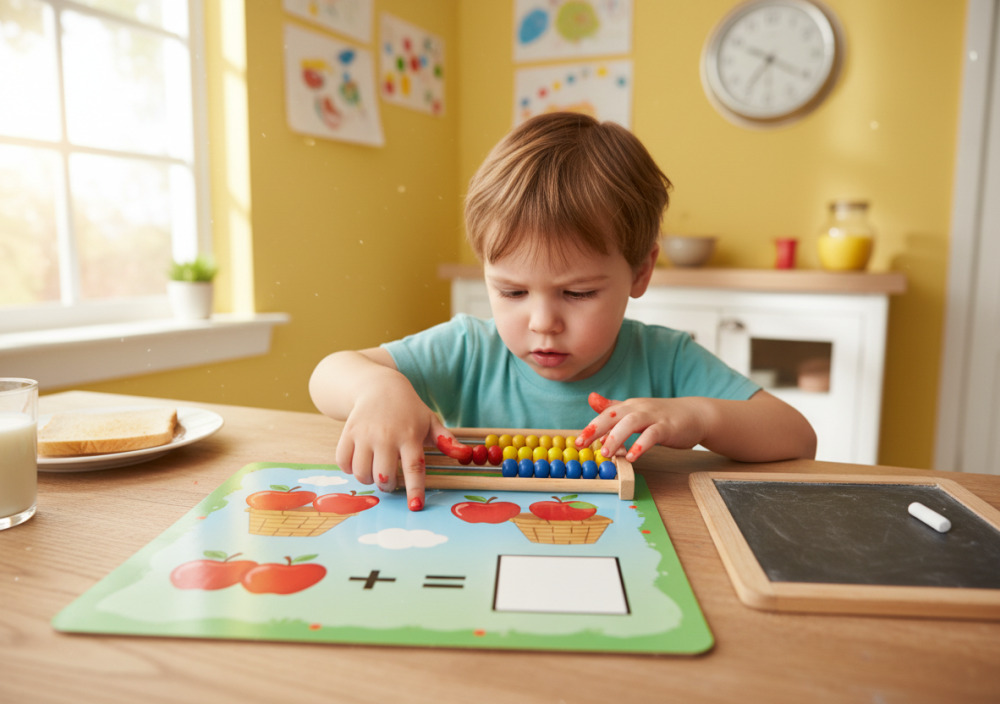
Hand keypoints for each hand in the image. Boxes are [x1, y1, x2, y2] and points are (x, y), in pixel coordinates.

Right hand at [335, 376, 444, 510]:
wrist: (379, 386)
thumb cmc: (409, 409)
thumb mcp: (431, 421)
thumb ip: (447, 441)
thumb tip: (466, 455)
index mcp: (410, 435)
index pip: (414, 468)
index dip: (414, 490)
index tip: (415, 506)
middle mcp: (386, 436)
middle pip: (384, 475)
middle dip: (388, 485)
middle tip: (391, 479)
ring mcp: (365, 434)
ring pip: (362, 473)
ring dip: (369, 479)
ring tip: (375, 470)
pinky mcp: (348, 433)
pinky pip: (343, 462)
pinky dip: (349, 469)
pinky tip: (359, 462)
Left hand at [577, 393, 708, 461]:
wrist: (695, 414)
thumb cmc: (662, 416)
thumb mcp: (636, 411)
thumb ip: (614, 408)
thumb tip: (591, 398)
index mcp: (629, 407)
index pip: (606, 415)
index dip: (590, 427)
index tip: (577, 441)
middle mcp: (639, 409)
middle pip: (614, 415)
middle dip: (596, 429)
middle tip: (581, 444)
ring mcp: (654, 417)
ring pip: (631, 423)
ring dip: (617, 437)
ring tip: (606, 453)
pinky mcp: (668, 427)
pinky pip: (653, 434)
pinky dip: (641, 444)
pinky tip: (632, 456)